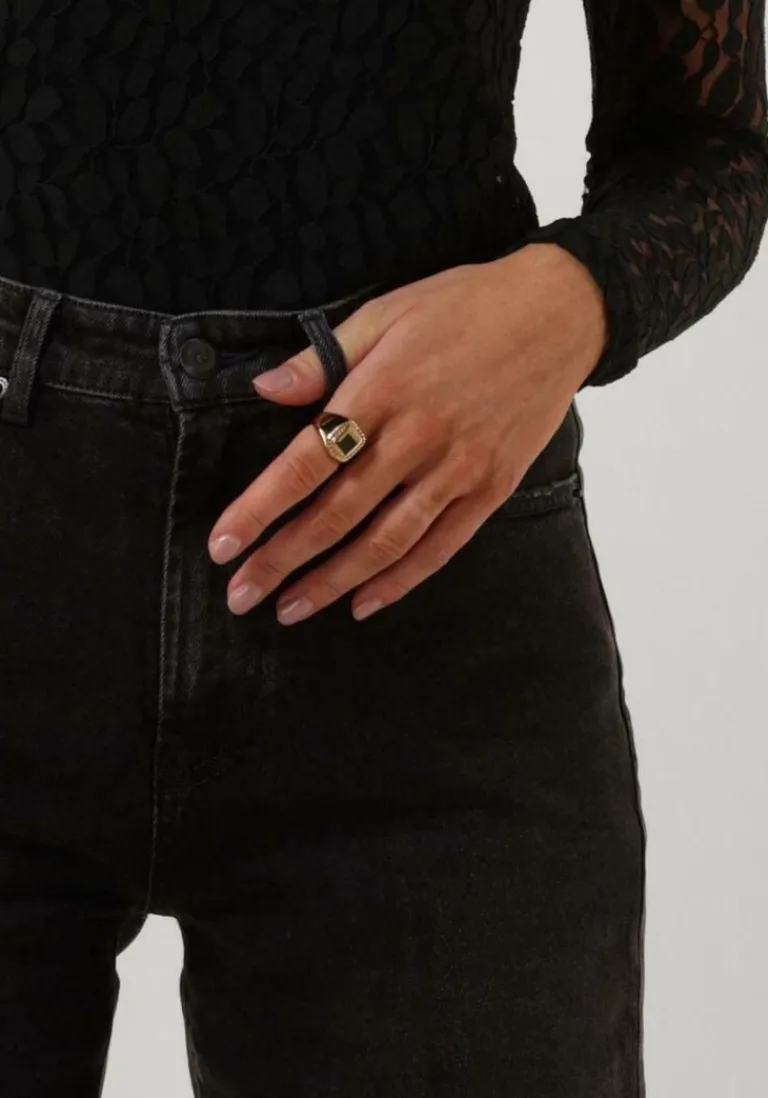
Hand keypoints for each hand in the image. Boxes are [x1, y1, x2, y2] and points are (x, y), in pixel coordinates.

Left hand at [207, 243, 607, 623]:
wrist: (559, 313)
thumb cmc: (464, 306)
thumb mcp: (386, 312)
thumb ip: (323, 357)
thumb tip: (264, 390)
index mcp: (382, 392)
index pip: (306, 464)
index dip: (259, 510)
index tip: (223, 547)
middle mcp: (417, 439)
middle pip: (337, 515)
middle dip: (283, 561)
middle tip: (242, 597)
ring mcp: (459, 470)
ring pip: (385, 542)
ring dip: (333, 582)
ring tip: (291, 610)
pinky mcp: (492, 488)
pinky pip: (440, 547)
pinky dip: (400, 581)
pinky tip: (364, 604)